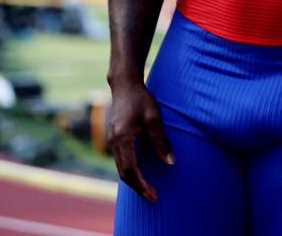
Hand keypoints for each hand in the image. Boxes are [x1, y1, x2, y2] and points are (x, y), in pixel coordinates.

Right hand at [106, 79, 173, 201]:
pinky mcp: (114, 139)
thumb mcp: (154, 118)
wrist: (125, 85)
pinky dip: (130, 171)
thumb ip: (161, 141)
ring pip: (120, 168)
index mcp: (121, 138)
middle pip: (123, 173)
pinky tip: (141, 174)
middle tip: (154, 197)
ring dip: (134, 180)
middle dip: (138, 187)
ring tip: (149, 190)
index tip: (153, 194)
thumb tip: (170, 163)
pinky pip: (120, 161)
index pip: (130, 169)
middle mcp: (112, 143)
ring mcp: (111, 141)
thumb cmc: (141, 99)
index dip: (141, 184)